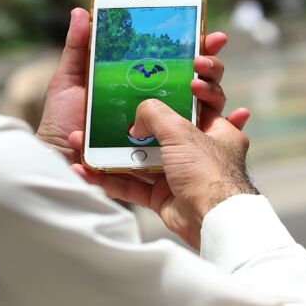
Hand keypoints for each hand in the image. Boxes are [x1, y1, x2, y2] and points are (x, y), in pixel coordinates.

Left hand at [34, 7, 231, 161]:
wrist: (59, 165)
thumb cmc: (62, 126)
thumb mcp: (67, 84)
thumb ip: (77, 49)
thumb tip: (81, 12)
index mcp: (136, 89)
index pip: (173, 64)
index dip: (194, 47)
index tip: (209, 34)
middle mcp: (156, 111)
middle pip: (193, 84)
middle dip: (208, 65)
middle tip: (206, 56)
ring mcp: (165, 136)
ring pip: (202, 110)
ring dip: (214, 91)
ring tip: (203, 82)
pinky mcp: (168, 159)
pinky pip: (201, 145)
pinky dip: (232, 127)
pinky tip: (244, 115)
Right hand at [69, 100, 254, 248]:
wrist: (211, 221)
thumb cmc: (209, 172)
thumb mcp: (181, 131)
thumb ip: (155, 114)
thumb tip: (136, 119)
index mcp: (216, 131)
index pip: (197, 104)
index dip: (178, 93)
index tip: (158, 85)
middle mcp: (200, 153)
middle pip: (162, 133)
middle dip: (135, 127)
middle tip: (112, 114)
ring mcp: (180, 176)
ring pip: (143, 160)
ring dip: (116, 154)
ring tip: (89, 143)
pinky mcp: (164, 198)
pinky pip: (134, 187)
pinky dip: (112, 181)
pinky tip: (90, 172)